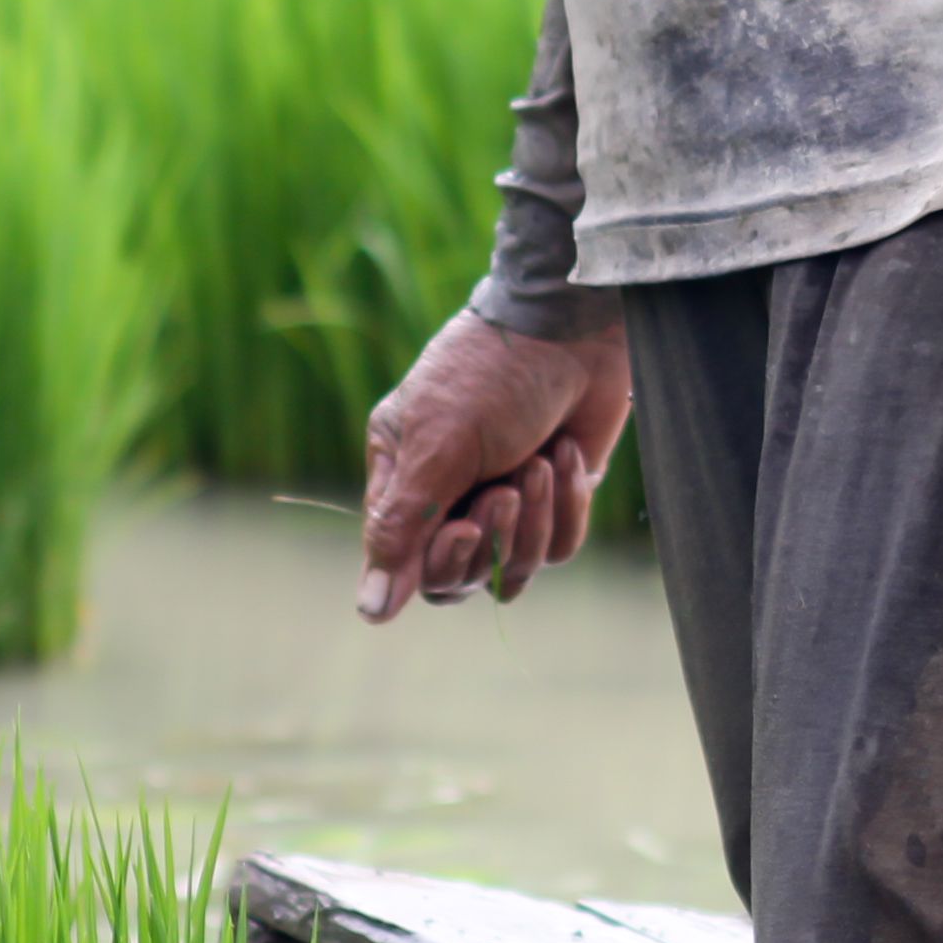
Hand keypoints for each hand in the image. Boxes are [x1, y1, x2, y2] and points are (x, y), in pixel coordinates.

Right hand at [357, 312, 635, 621]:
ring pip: (514, 569)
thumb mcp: (436, 448)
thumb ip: (402, 530)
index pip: (407, 564)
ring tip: (538, 464)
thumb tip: (370, 613)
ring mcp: (504, 502)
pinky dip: (566, 505)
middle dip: (489, 540)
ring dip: (532, 523)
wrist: (573, 329)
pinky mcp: (554, 501)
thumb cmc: (491, 376)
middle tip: (504, 489)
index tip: (462, 526)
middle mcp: (448, 498)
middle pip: (459, 580)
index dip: (438, 562)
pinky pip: (561, 546)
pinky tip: (565, 453)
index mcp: (402, 479)